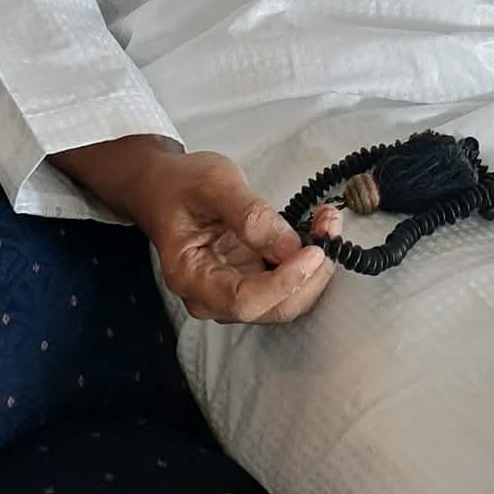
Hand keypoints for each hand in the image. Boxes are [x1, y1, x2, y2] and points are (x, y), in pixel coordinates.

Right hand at [51, 135, 334, 323]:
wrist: (165, 187)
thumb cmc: (182, 184)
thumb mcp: (214, 183)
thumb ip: (250, 214)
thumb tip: (290, 246)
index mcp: (190, 277)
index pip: (243, 301)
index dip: (283, 283)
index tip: (314, 252)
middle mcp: (212, 297)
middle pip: (271, 309)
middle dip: (309, 275)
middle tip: (329, 227)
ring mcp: (234, 292)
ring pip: (285, 300)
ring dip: (315, 268)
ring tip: (328, 221)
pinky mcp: (252, 281)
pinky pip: (287, 284)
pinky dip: (309, 262)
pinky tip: (318, 228)